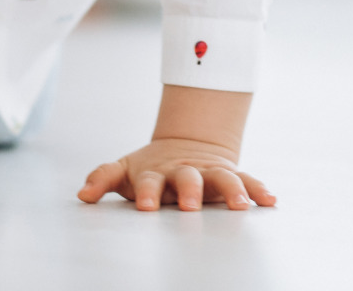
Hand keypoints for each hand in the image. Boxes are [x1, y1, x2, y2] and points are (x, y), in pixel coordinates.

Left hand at [78, 138, 275, 210]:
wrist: (185, 144)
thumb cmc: (150, 168)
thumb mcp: (124, 170)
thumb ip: (103, 178)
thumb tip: (82, 195)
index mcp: (155, 172)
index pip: (150, 182)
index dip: (148, 193)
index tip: (147, 208)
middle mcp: (183, 171)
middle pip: (187, 178)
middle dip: (189, 191)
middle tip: (190, 206)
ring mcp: (208, 172)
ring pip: (221, 177)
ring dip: (231, 190)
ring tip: (240, 206)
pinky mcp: (229, 173)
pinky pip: (247, 179)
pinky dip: (258, 189)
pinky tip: (270, 201)